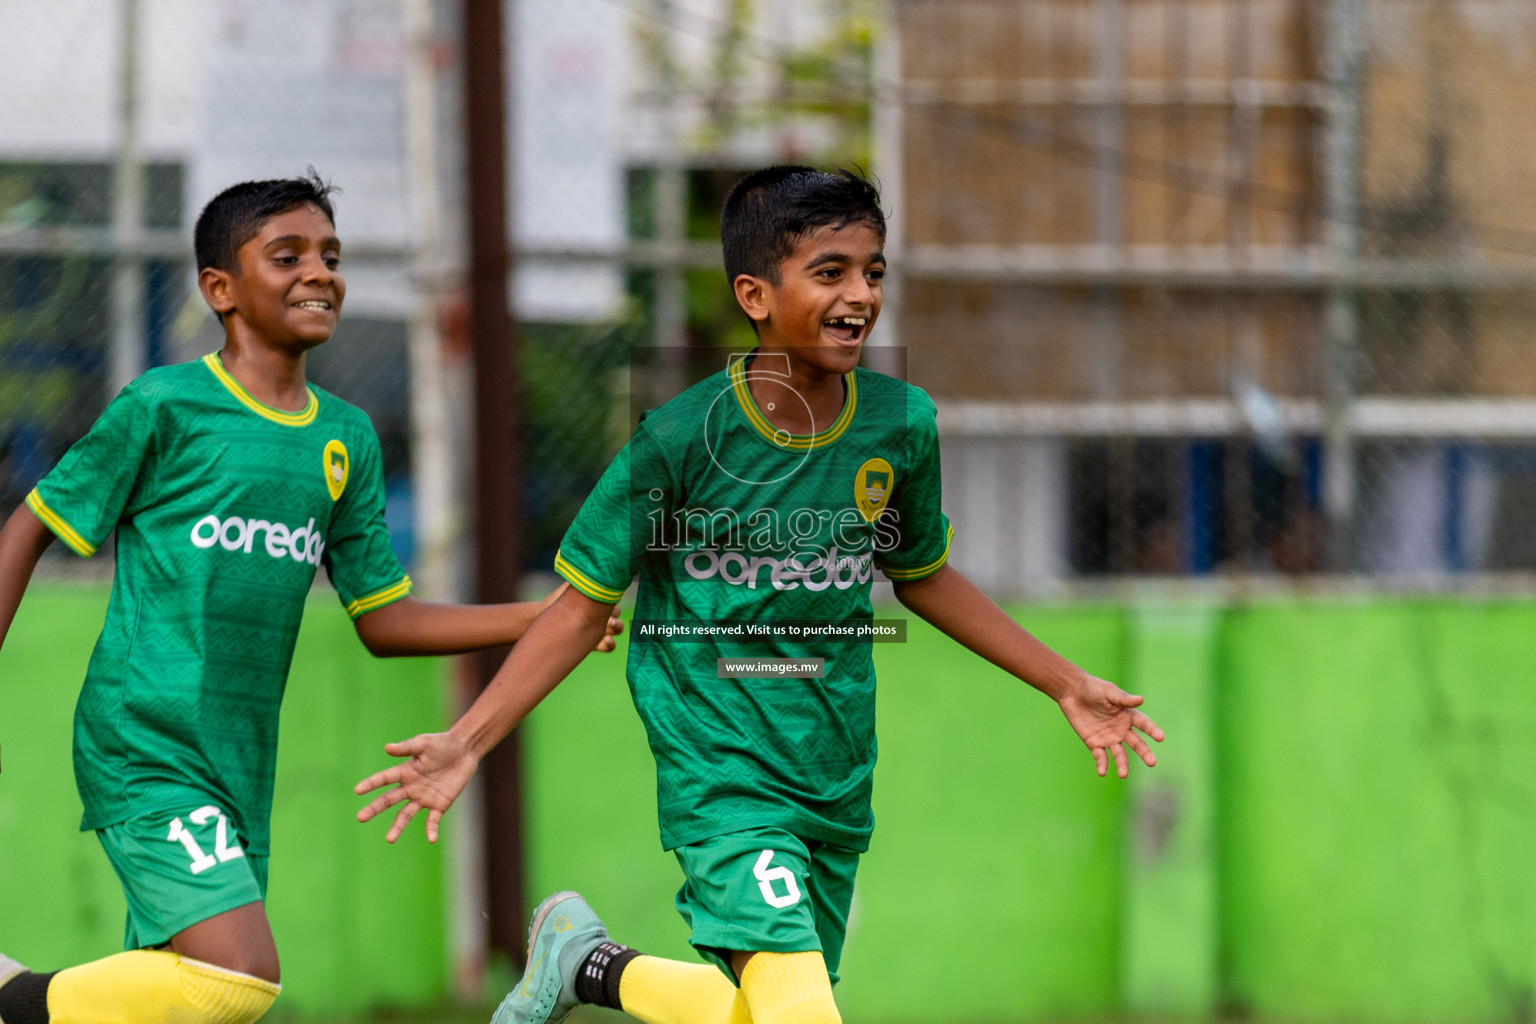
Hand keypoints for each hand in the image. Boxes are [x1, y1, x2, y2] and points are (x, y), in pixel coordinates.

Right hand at [354, 732, 479, 842]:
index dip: (371, 783)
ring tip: (389, 840)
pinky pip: (432, 820)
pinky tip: (431, 839)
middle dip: (375, 808)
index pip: (384, 779)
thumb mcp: (424, 743)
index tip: (357, 790)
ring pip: (406, 814)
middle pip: (389, 800)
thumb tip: (387, 748)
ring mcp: (423, 798)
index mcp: (404, 771)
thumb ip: (407, 747)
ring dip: (398, 827)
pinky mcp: (439, 805)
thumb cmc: (442, 743)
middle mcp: (410, 787)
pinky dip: (431, 830)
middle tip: (360, 817)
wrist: (464, 751)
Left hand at [539, 582, 624, 652]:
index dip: (613, 604)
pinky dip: (611, 644)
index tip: (608, 605)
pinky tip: (605, 640)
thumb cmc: (557, 600)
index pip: (614, 601)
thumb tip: (593, 568)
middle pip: (618, 615)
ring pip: (618, 629)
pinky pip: (610, 646)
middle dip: (617, 616)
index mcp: (599, 600)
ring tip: (609, 628)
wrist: (544, 616)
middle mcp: (602, 614)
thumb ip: (582, 581)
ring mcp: (599, 628)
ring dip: (617, 628)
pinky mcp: (594, 643)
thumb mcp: (570, 587)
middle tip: (609, 620)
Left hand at [1057, 675, 1164, 777]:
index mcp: (1128, 715)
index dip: (1152, 730)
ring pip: (1119, 754)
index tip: (1160, 737)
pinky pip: (1100, 756)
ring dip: (1122, 764)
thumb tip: (1141, 699)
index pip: (1144, 724)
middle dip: (1144, 753)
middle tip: (1152, 762)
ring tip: (1123, 774)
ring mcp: (1109, 738)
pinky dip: (1102, 764)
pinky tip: (1102, 772)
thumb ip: (1123, 699)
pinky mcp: (1094, 744)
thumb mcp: (1108, 691)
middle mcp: (1122, 729)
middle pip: (1136, 743)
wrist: (1072, 692)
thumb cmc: (1093, 688)